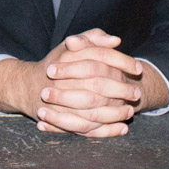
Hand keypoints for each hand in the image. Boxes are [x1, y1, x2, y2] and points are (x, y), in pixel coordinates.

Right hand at [0, 29, 146, 137]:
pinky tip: (122, 128)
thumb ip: (93, 38)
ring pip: (93, 110)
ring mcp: (61, 104)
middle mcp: (64, 80)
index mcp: (69, 58)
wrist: (30, 87)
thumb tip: (115, 41)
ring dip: (115, 112)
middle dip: (121, 91)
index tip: (138, 68)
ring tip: (130, 112)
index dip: (122, 62)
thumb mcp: (72, 45)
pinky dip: (107, 130)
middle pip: (98, 85)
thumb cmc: (58, 64)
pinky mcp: (63, 122)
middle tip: (136, 94)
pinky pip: (87, 129)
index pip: (100, 57)